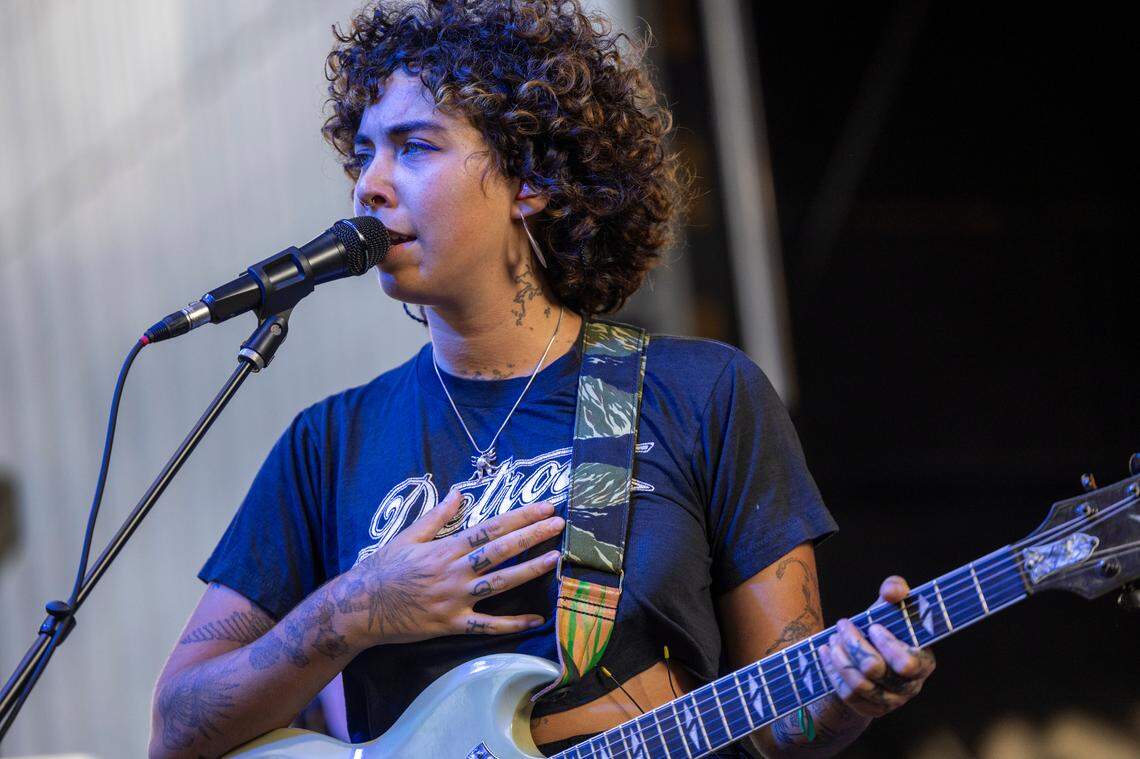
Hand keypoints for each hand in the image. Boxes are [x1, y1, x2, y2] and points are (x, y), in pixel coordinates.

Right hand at [334, 489, 563, 645]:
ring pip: (499, 584)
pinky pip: (487, 626)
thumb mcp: (407, 536)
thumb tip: (459, 492)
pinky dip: (512, 624)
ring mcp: (454, 600)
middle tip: (558, 525)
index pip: (490, 528)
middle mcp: (453, 572)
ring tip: (554, 561)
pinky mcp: (451, 624)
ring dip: (529, 572)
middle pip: (500, 551)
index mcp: (445, 548)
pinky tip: (535, 619)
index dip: (520, 517)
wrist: (359, 608)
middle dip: (532, 536)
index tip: (544, 507)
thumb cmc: (382, 569)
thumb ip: (437, 516)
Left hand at [818, 576, 935, 717]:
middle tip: (843, 625)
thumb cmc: (885, 627)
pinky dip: (832, 672)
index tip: (873, 626)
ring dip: (840, 658)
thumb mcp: (890, 607)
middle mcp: (910, 687)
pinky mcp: (871, 710)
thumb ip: (895, 591)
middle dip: (853, 643)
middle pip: (875, 670)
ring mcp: (891, 702)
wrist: (870, 656)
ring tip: (833, 639)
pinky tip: (826, 652)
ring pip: (859, 685)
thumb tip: (894, 590)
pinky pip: (847, 695)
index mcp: (924, 662)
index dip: (887, 645)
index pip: (907, 664)